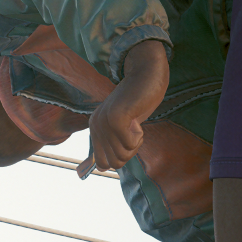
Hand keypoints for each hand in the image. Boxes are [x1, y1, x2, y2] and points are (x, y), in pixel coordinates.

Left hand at [79, 39, 168, 176]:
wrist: (147, 74)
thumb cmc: (139, 100)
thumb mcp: (124, 125)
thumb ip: (114, 142)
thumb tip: (103, 167)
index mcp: (95, 129)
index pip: (102, 164)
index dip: (120, 157)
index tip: (128, 139)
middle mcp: (95, 126)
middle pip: (114, 162)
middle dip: (129, 152)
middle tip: (134, 131)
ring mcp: (104, 122)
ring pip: (122, 155)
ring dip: (135, 143)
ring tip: (135, 123)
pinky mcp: (115, 118)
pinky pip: (130, 144)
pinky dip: (139, 136)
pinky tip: (137, 118)